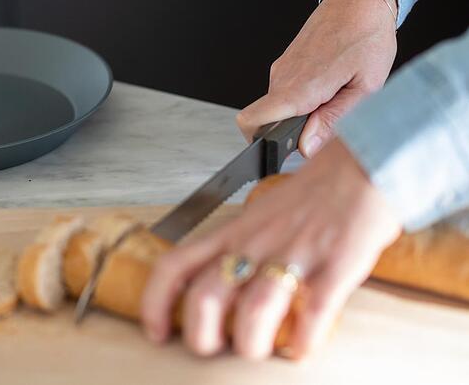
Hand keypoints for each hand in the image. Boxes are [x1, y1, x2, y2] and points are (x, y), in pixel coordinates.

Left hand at [140, 139, 401, 358]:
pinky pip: (315, 309)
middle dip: (201, 335)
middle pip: (207, 295)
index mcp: (233, 232)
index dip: (155, 302)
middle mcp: (256, 243)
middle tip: (212, 350)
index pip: (175, 264)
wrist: (363, 166)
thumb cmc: (311, 196)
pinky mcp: (336, 264)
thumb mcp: (257, 217)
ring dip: (250, 342)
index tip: (155, 331)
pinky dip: (305, 339)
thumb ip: (235, 249)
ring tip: (256, 352)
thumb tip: (214, 292)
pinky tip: (302, 349)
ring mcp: (295, 253)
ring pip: (254, 307)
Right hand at [236, 0, 397, 156]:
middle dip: (290, 132)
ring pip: (279, 108)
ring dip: (302, 114)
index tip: (286, 149)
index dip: (262, 143)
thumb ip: (334, 121)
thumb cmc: (367, 37)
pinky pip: (286, 93)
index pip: (252, 121)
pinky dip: (304, 100)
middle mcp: (283, 78)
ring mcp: (282, 70)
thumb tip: (306, 148)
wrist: (360, 1)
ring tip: (336, 98)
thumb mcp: (366, 87)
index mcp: (300, 87)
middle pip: (266, 120)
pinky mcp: (286, 65)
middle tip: (328, 123)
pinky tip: (331, 87)